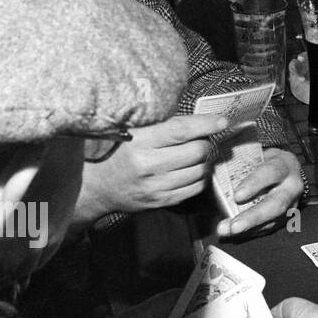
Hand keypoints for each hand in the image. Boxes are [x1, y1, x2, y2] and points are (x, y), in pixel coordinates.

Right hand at [73, 113, 227, 223]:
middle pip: (197, 151)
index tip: (223, 120)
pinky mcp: (160, 201)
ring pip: (200, 171)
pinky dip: (200, 177)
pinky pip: (195, 188)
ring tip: (196, 153)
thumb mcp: (130, 131)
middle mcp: (148, 166)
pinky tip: (193, 169)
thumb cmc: (115, 152)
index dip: (206, 124)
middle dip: (205, 142)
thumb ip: (159, 124)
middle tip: (201, 138)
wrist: (94, 187)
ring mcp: (155, 187)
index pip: (181, 130)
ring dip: (205, 160)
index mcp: (139, 142)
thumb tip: (195, 116)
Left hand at [215, 147, 302, 238]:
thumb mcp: (256, 155)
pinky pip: (269, 228)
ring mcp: (292, 204)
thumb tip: (210, 170)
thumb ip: (238, 163)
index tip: (237, 196)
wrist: (284, 170)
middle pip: (276, 203)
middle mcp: (292, 186)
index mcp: (284, 165)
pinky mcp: (287, 217)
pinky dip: (250, 232)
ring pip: (273, 220)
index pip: (272, 172)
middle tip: (234, 226)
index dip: (255, 184)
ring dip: (249, 228)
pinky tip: (234, 234)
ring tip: (227, 231)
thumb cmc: (264, 162)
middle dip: (254, 216)